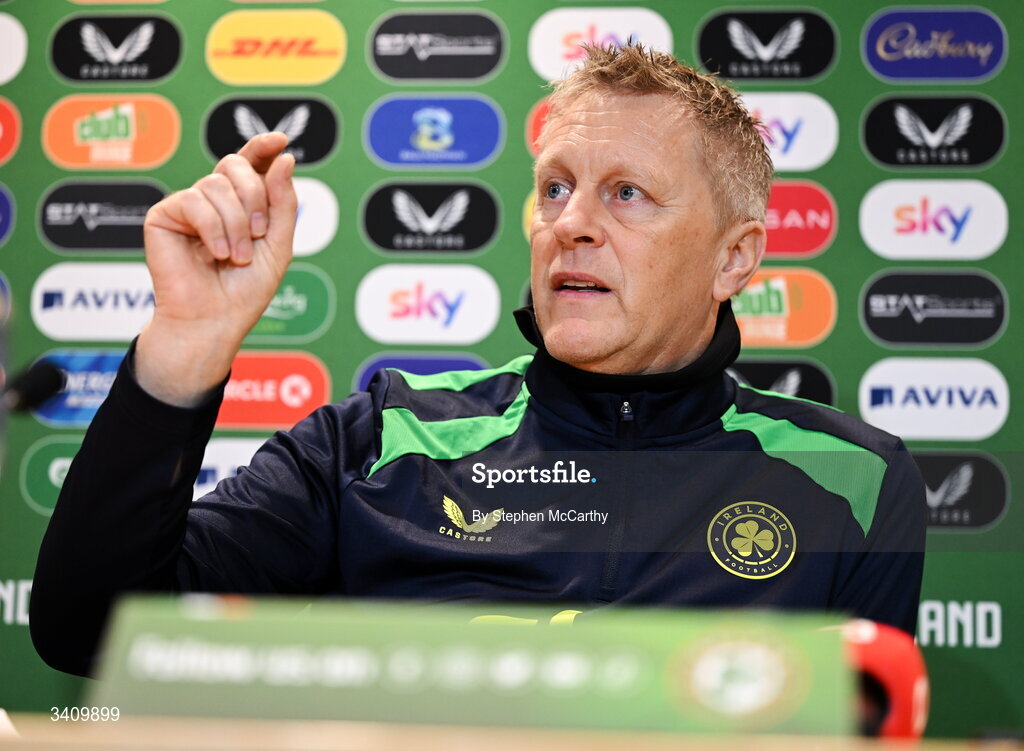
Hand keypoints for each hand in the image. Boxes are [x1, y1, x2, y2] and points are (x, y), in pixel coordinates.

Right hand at [136, 132, 297, 405]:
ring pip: (216, 184)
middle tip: (258, 233)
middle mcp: (213, 201)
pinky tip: (215, 254)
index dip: (262, 148)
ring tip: (236, 256)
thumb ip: (283, 202)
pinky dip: (212, 228)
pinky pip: (193, 200)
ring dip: (235, 223)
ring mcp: (187, 206)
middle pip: (234, 165)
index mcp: (239, 205)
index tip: (280, 140)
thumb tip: (283, 156)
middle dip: (254, 196)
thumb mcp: (278, 245)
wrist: (214, 321)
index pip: (249, 165)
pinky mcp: (163, 216)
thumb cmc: (245, 291)